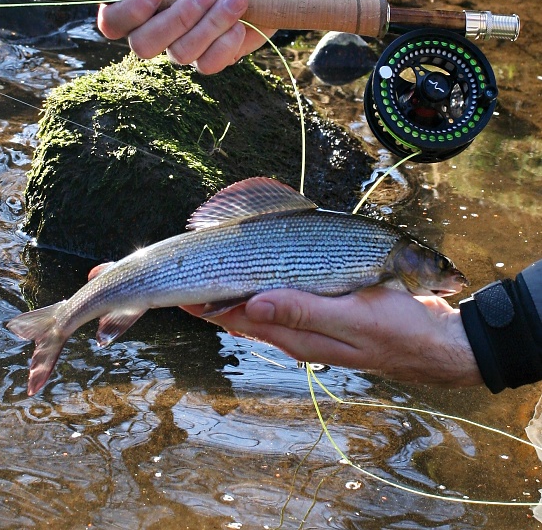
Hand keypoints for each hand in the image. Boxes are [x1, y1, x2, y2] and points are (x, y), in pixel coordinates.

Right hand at [85, 0, 313, 73]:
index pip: (114, 23)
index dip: (128, 14)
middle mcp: (162, 26)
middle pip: (142, 46)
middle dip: (176, 19)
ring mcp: (189, 45)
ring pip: (179, 54)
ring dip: (211, 23)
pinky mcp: (216, 57)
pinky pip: (207, 65)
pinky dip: (226, 41)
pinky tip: (241, 22)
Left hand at [182, 287, 482, 386]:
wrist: (439, 344)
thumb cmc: (400, 329)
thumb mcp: (353, 318)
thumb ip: (303, 312)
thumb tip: (252, 304)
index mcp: (299, 337)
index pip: (241, 318)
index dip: (208, 303)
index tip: (177, 288)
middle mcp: (299, 335)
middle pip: (245, 314)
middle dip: (213, 296)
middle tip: (185, 275)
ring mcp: (313, 328)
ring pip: (263, 309)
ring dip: (235, 292)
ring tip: (210, 273)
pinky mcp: (327, 318)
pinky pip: (286, 304)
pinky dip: (265, 289)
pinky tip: (260, 279)